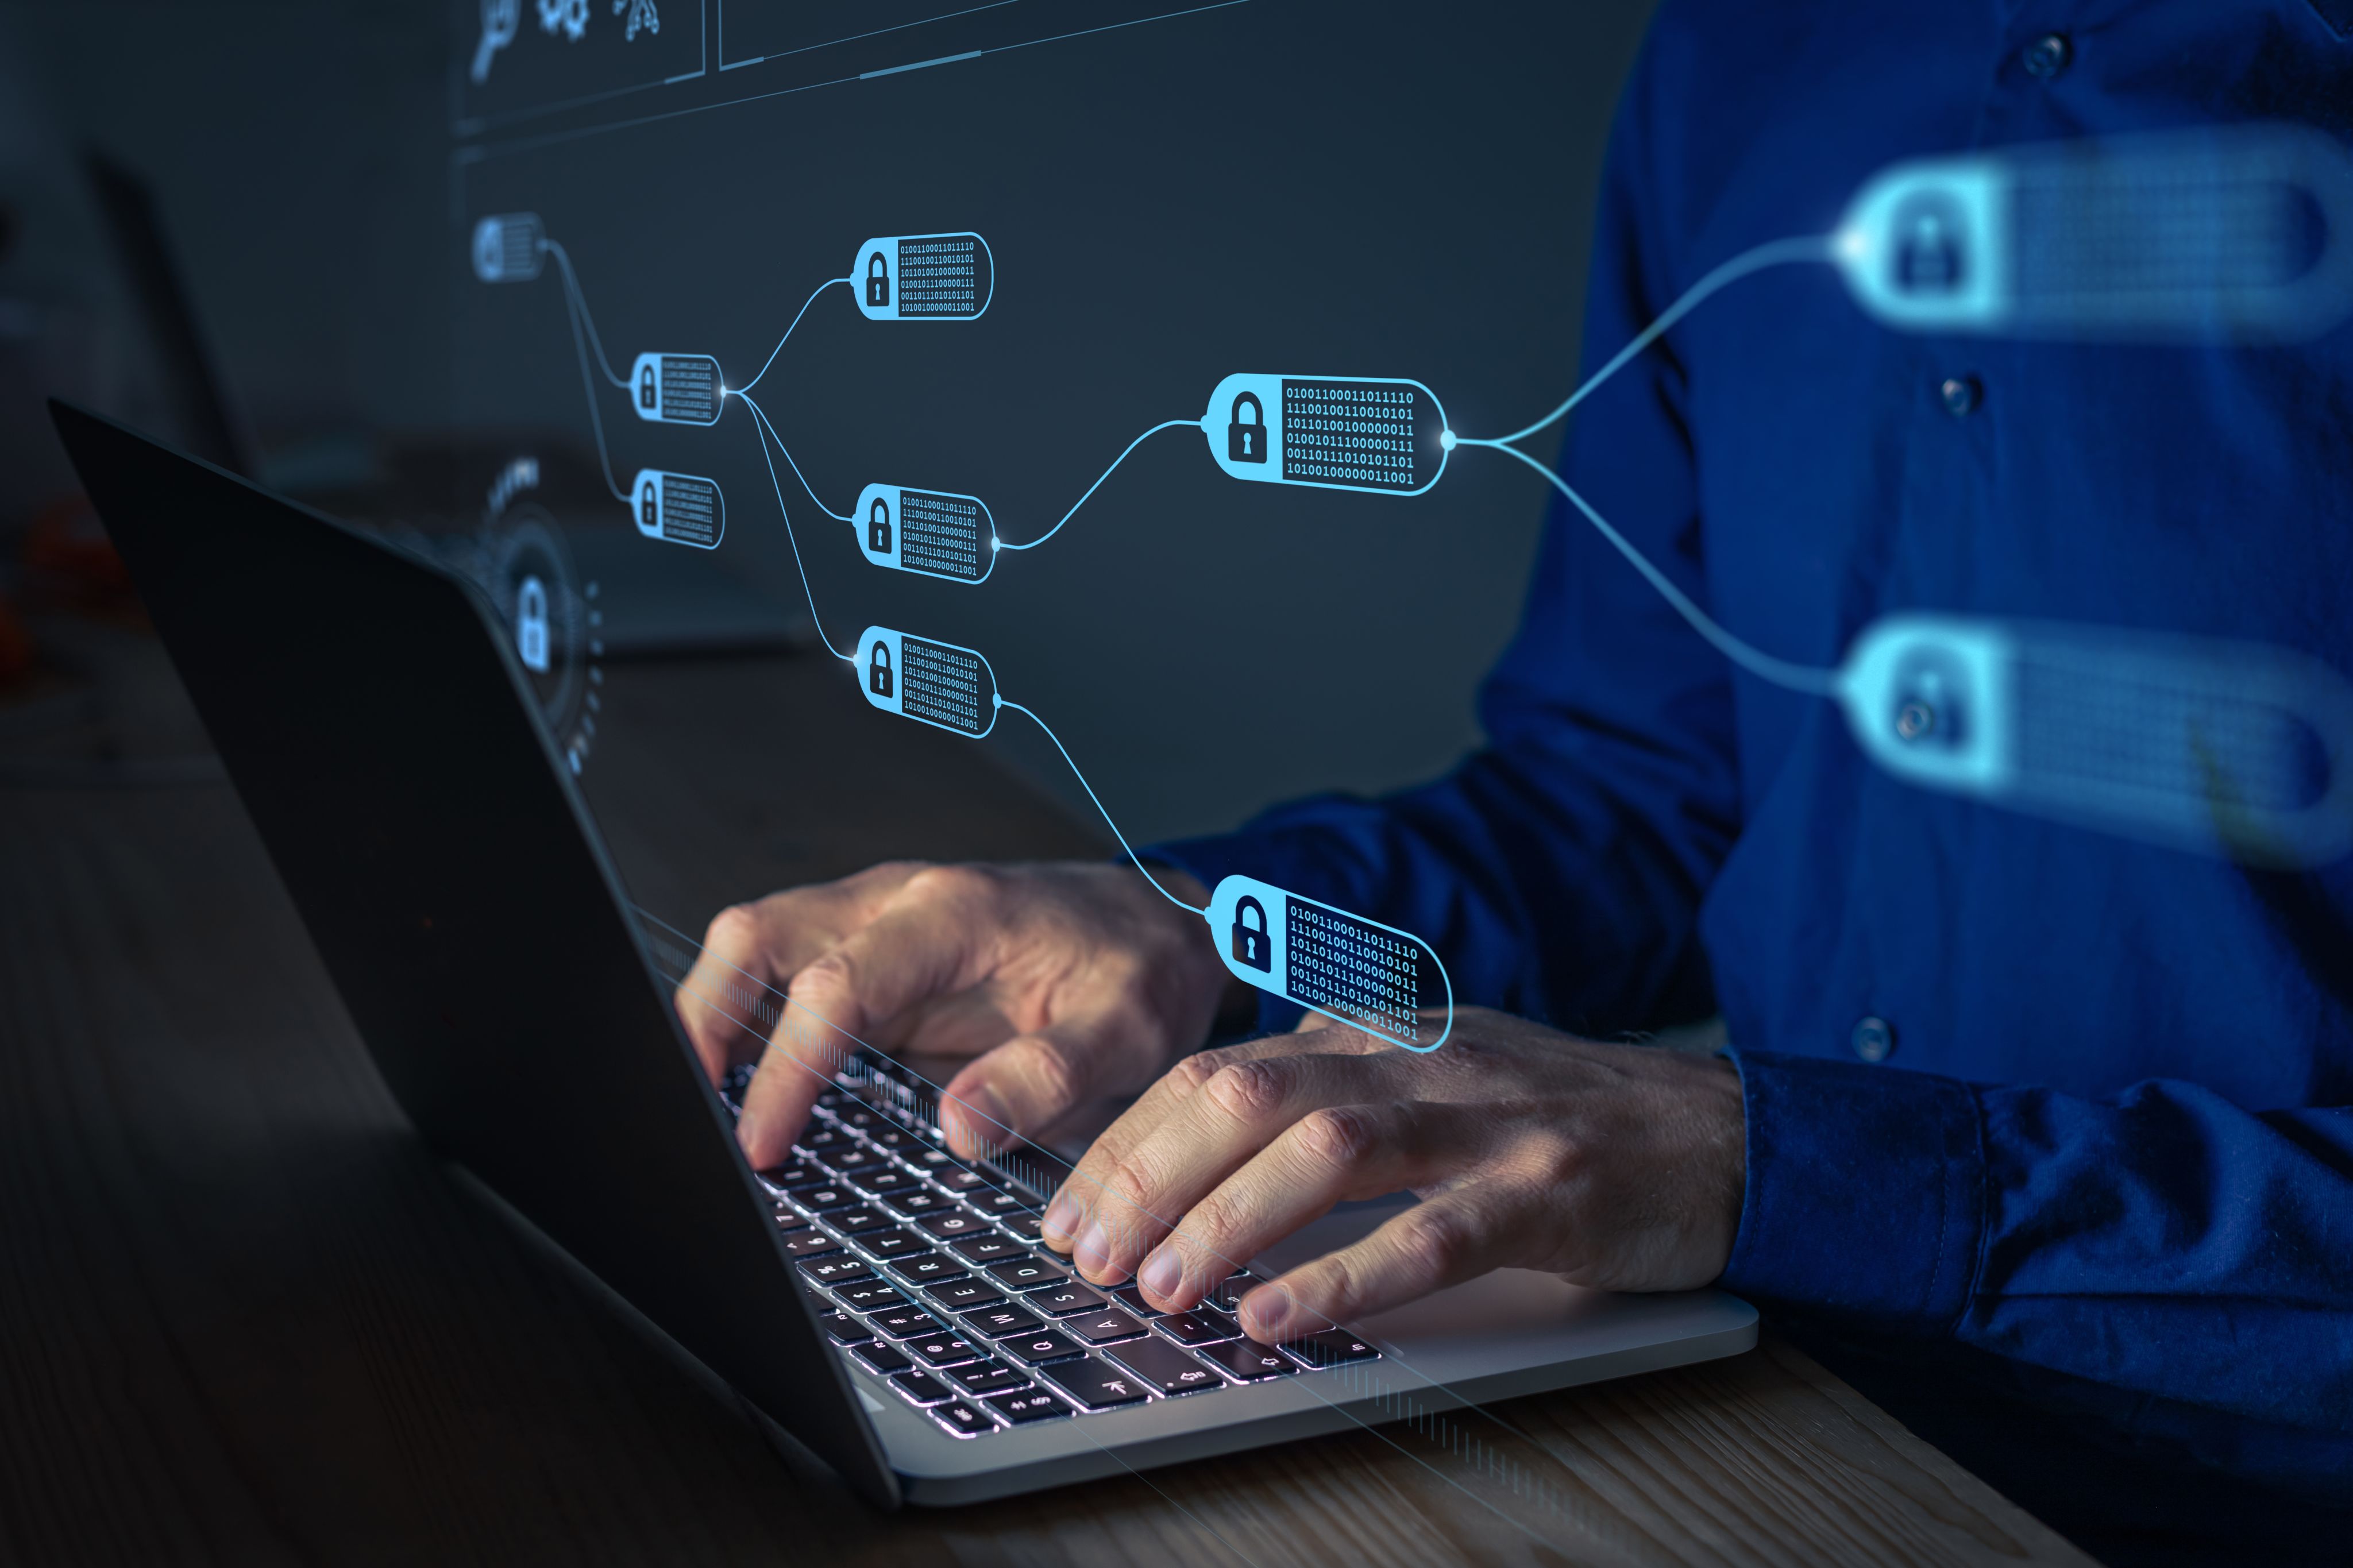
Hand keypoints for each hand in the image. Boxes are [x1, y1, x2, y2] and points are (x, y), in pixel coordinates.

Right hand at [673, 861, 1246, 1166]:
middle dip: (705, 1021)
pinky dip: (750, 1028)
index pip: (836, 982)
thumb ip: (1048, 1076)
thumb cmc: (1141, 971)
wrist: (1158, 927)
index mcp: (954, 915)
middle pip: (756, 936)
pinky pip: (783, 979)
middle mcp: (897, 905)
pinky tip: (748, 1094)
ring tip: (709, 1116)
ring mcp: (874, 926)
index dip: (788, 1065)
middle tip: (696, 1120)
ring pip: (753, 948)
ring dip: (715, 1022)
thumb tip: (958, 1127)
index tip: (765, 1143)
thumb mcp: (1129, 1032)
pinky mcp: (869, 958)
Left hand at [1038, 1007, 1745, 1342]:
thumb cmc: (1556, 1118)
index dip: (1129, 1142)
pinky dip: (1348, 1278)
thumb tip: (1194, 1147)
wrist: (1721, 1131)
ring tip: (1163, 1289)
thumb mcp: (1427, 1079)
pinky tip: (1283, 1321)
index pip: (1217, 1072)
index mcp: (1377, 1034)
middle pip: (1250, 1096)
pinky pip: (1433, 1233)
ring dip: (1229, 1221)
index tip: (1068, 1211)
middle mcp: (1419, 1059)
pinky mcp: (1549, 1187)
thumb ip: (1325, 1098)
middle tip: (1086, 1255)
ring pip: (1330, 1150)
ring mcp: (1487, 1119)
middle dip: (1150, 1176)